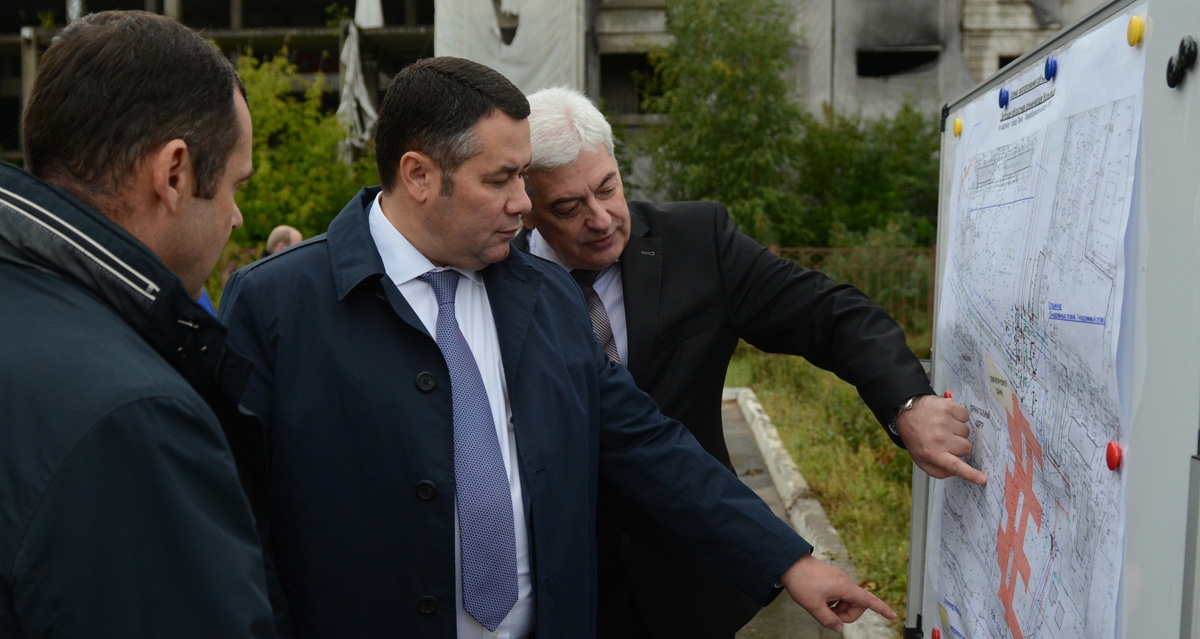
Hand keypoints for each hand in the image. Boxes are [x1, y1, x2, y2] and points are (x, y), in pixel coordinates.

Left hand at [780, 554, 895, 633]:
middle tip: (829, 617)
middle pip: (857, 605)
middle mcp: (845, 581)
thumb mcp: (813, 606)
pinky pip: (839, 595)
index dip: (882, 609)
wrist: (790, 563)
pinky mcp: (833, 579)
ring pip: (847, 601)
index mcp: (844, 587)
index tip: (893, 616)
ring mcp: (839, 579)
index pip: (869, 600)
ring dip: (838, 609)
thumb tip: (839, 628)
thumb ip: (828, 620)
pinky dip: (833, 602)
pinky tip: (820, 600)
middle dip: (846, 615)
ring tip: (821, 606)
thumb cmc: (801, 581)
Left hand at [896, 395, 986, 484]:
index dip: (971, 473)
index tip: (983, 479)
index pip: (955, 466)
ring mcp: (944, 422)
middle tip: (947, 441)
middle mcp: (939, 438)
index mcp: (932, 453)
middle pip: (967, 448)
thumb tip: (958, 472)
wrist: (907, 413)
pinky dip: (959, 417)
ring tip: (943, 428)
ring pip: (967, 432)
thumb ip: (940, 471)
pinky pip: (966, 416)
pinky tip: (947, 418)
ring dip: (958, 431)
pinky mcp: (948, 407)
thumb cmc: (916, 438)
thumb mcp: (922, 460)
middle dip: (959, 446)